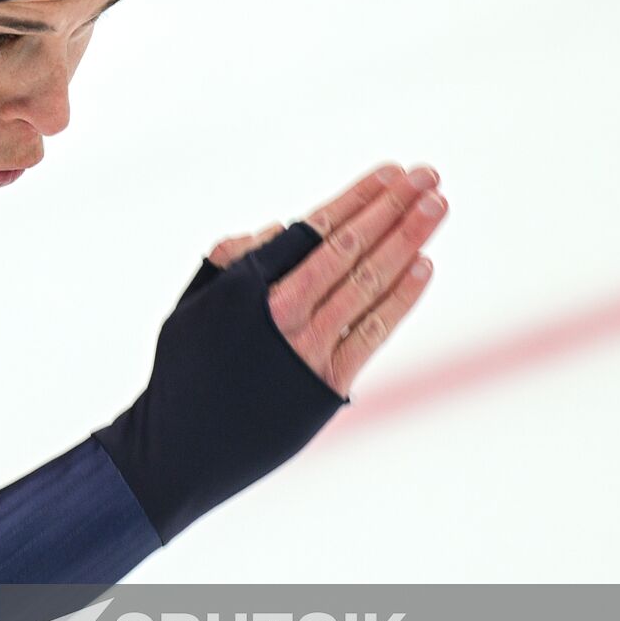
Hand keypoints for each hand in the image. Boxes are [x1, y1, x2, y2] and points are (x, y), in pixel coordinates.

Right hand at [206, 164, 447, 398]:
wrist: (182, 447)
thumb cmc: (184, 373)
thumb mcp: (190, 307)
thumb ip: (230, 261)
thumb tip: (281, 226)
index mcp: (245, 285)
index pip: (314, 229)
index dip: (357, 198)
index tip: (390, 173)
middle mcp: (281, 311)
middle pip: (349, 247)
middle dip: (392, 207)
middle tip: (427, 176)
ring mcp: (307, 347)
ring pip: (368, 281)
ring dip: (408, 240)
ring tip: (437, 205)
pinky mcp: (326, 384)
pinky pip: (372, 331)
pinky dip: (400, 298)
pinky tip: (424, 266)